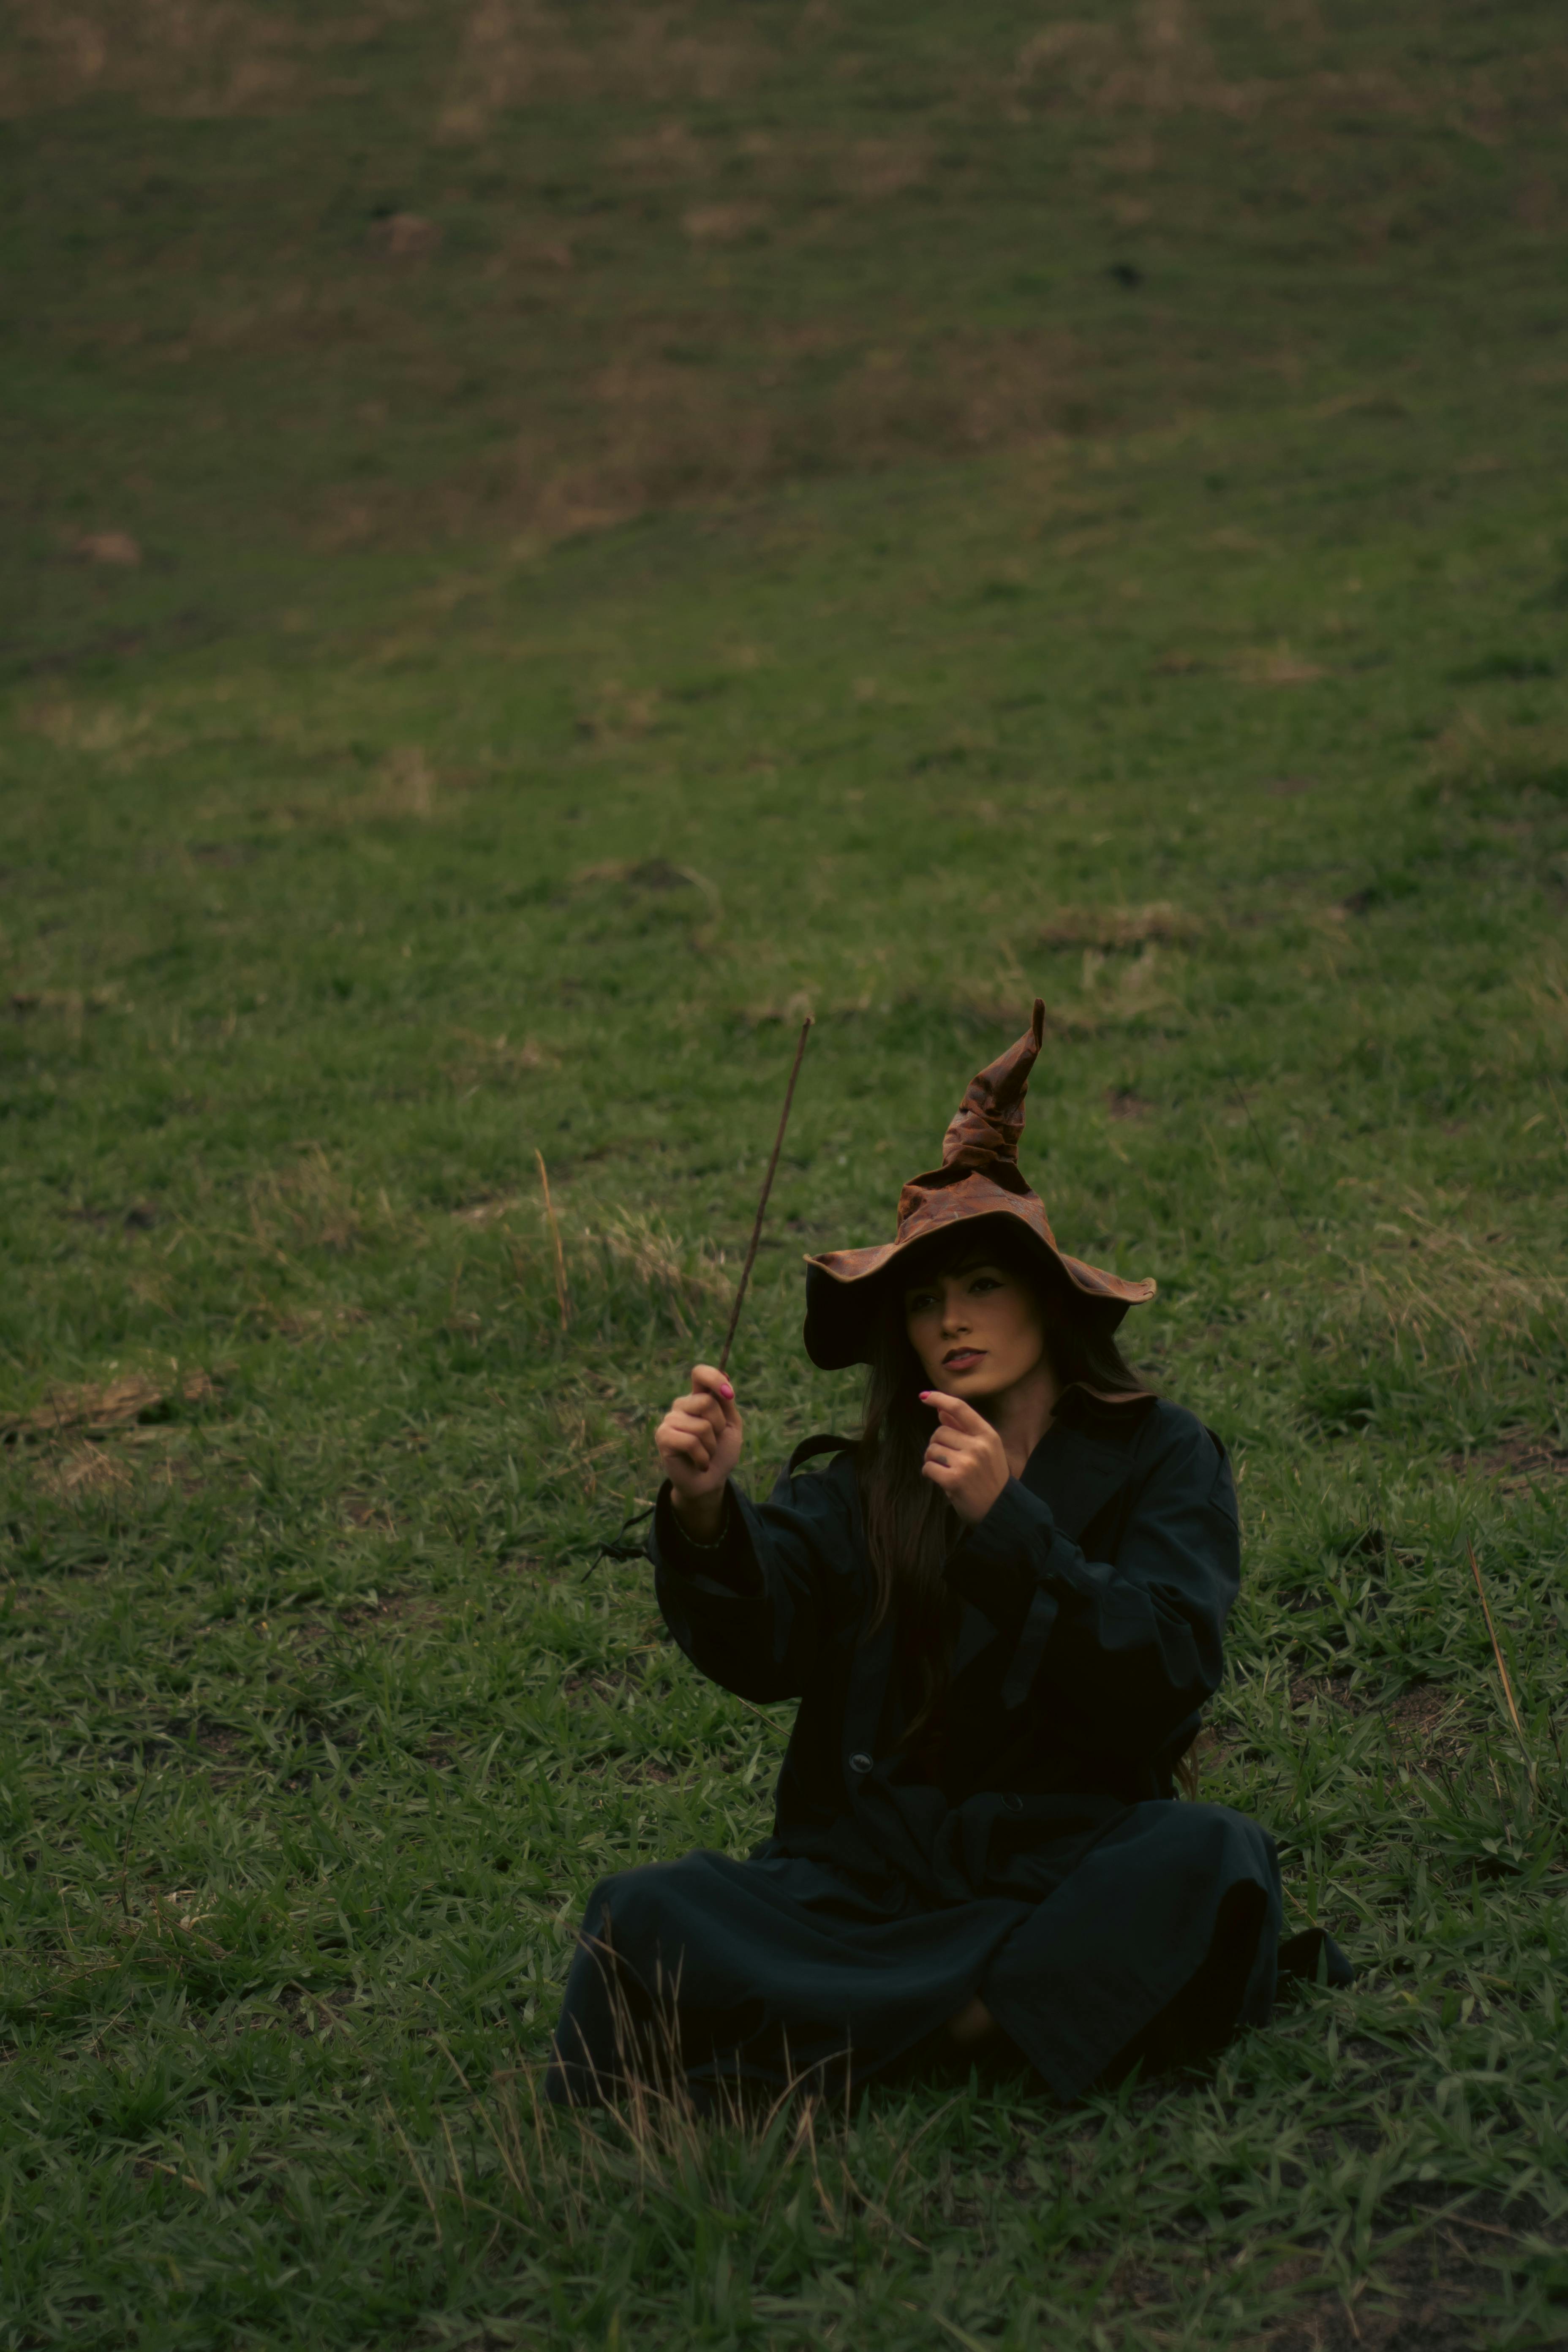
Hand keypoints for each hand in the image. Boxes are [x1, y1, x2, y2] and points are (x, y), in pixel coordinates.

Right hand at [656, 1364, 742, 1537]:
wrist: (710, 1482)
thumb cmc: (721, 1452)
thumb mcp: (731, 1424)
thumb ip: (726, 1401)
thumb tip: (725, 1373)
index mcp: (698, 1398)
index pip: (700, 1373)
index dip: (715, 1378)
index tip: (729, 1395)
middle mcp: (681, 1406)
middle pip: (706, 1402)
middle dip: (719, 1425)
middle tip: (714, 1440)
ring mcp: (669, 1420)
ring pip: (701, 1425)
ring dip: (711, 1446)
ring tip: (705, 1453)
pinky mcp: (662, 1437)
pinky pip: (690, 1441)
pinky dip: (702, 1456)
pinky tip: (699, 1463)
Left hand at [919, 1391, 1008, 1523]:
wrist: (1000, 1509)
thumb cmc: (990, 1478)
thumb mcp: (985, 1449)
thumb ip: (963, 1430)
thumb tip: (941, 1410)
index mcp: (988, 1435)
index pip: (960, 1408)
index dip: (940, 1399)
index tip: (924, 1396)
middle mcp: (978, 1446)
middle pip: (940, 1431)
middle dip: (937, 1443)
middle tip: (946, 1458)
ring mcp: (966, 1463)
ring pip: (932, 1449)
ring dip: (932, 1459)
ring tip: (945, 1469)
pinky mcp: (954, 1480)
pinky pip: (928, 1467)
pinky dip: (929, 1473)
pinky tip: (941, 1479)